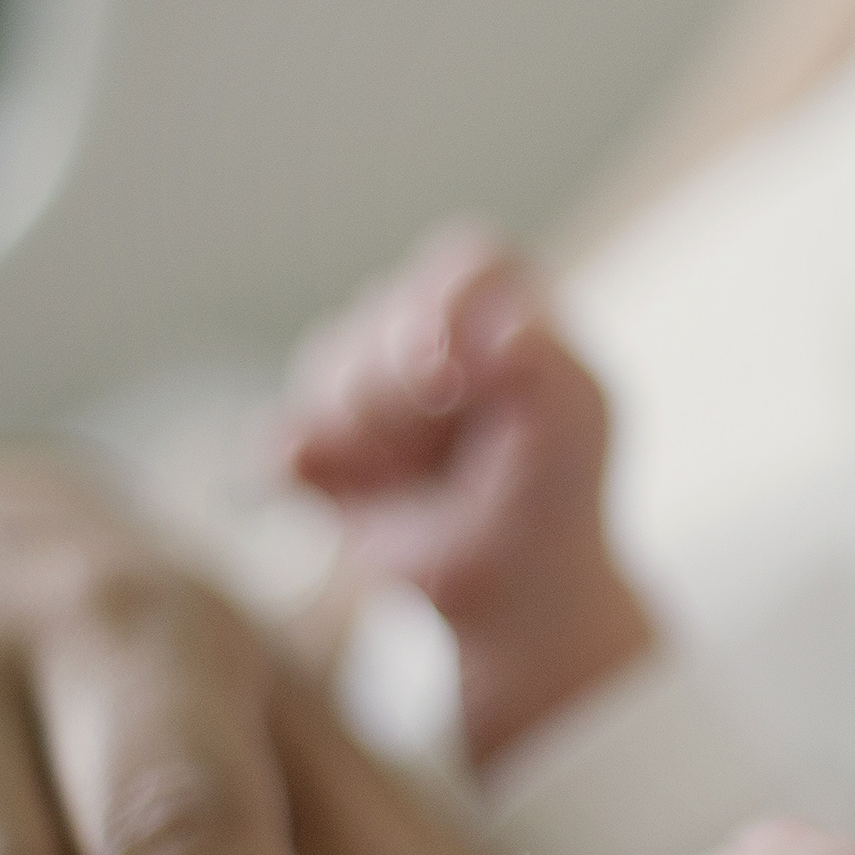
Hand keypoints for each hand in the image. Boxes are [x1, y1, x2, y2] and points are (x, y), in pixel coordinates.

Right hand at [278, 222, 650, 769]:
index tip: (445, 377)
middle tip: (449, 448)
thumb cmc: (552, 492)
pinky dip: (305, 468)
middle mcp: (421, 328)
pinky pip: (280, 439)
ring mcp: (360, 380)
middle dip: (410, 392)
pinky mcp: (314, 442)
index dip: (445, 308)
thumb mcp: (574, 422)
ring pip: (325, 370)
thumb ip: (544, 363)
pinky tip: (338, 495)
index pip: (464, 265)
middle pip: (382, 318)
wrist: (514, 589)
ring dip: (369, 434)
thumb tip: (509, 328)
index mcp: (498, 309)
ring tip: (416, 479)